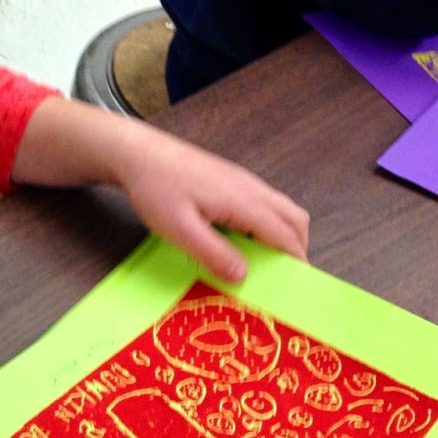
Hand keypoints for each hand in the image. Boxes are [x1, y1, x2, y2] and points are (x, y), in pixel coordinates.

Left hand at [108, 119, 308, 281]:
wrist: (138, 153)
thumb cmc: (156, 190)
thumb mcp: (181, 230)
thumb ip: (213, 253)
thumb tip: (243, 276)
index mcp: (244, 201)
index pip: (285, 233)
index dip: (296, 260)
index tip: (299, 284)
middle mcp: (251, 187)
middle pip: (293, 217)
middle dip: (297, 246)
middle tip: (284, 274)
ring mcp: (242, 180)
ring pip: (280, 208)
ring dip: (283, 233)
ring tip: (265, 261)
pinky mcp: (230, 179)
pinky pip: (263, 202)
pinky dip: (267, 223)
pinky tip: (244, 240)